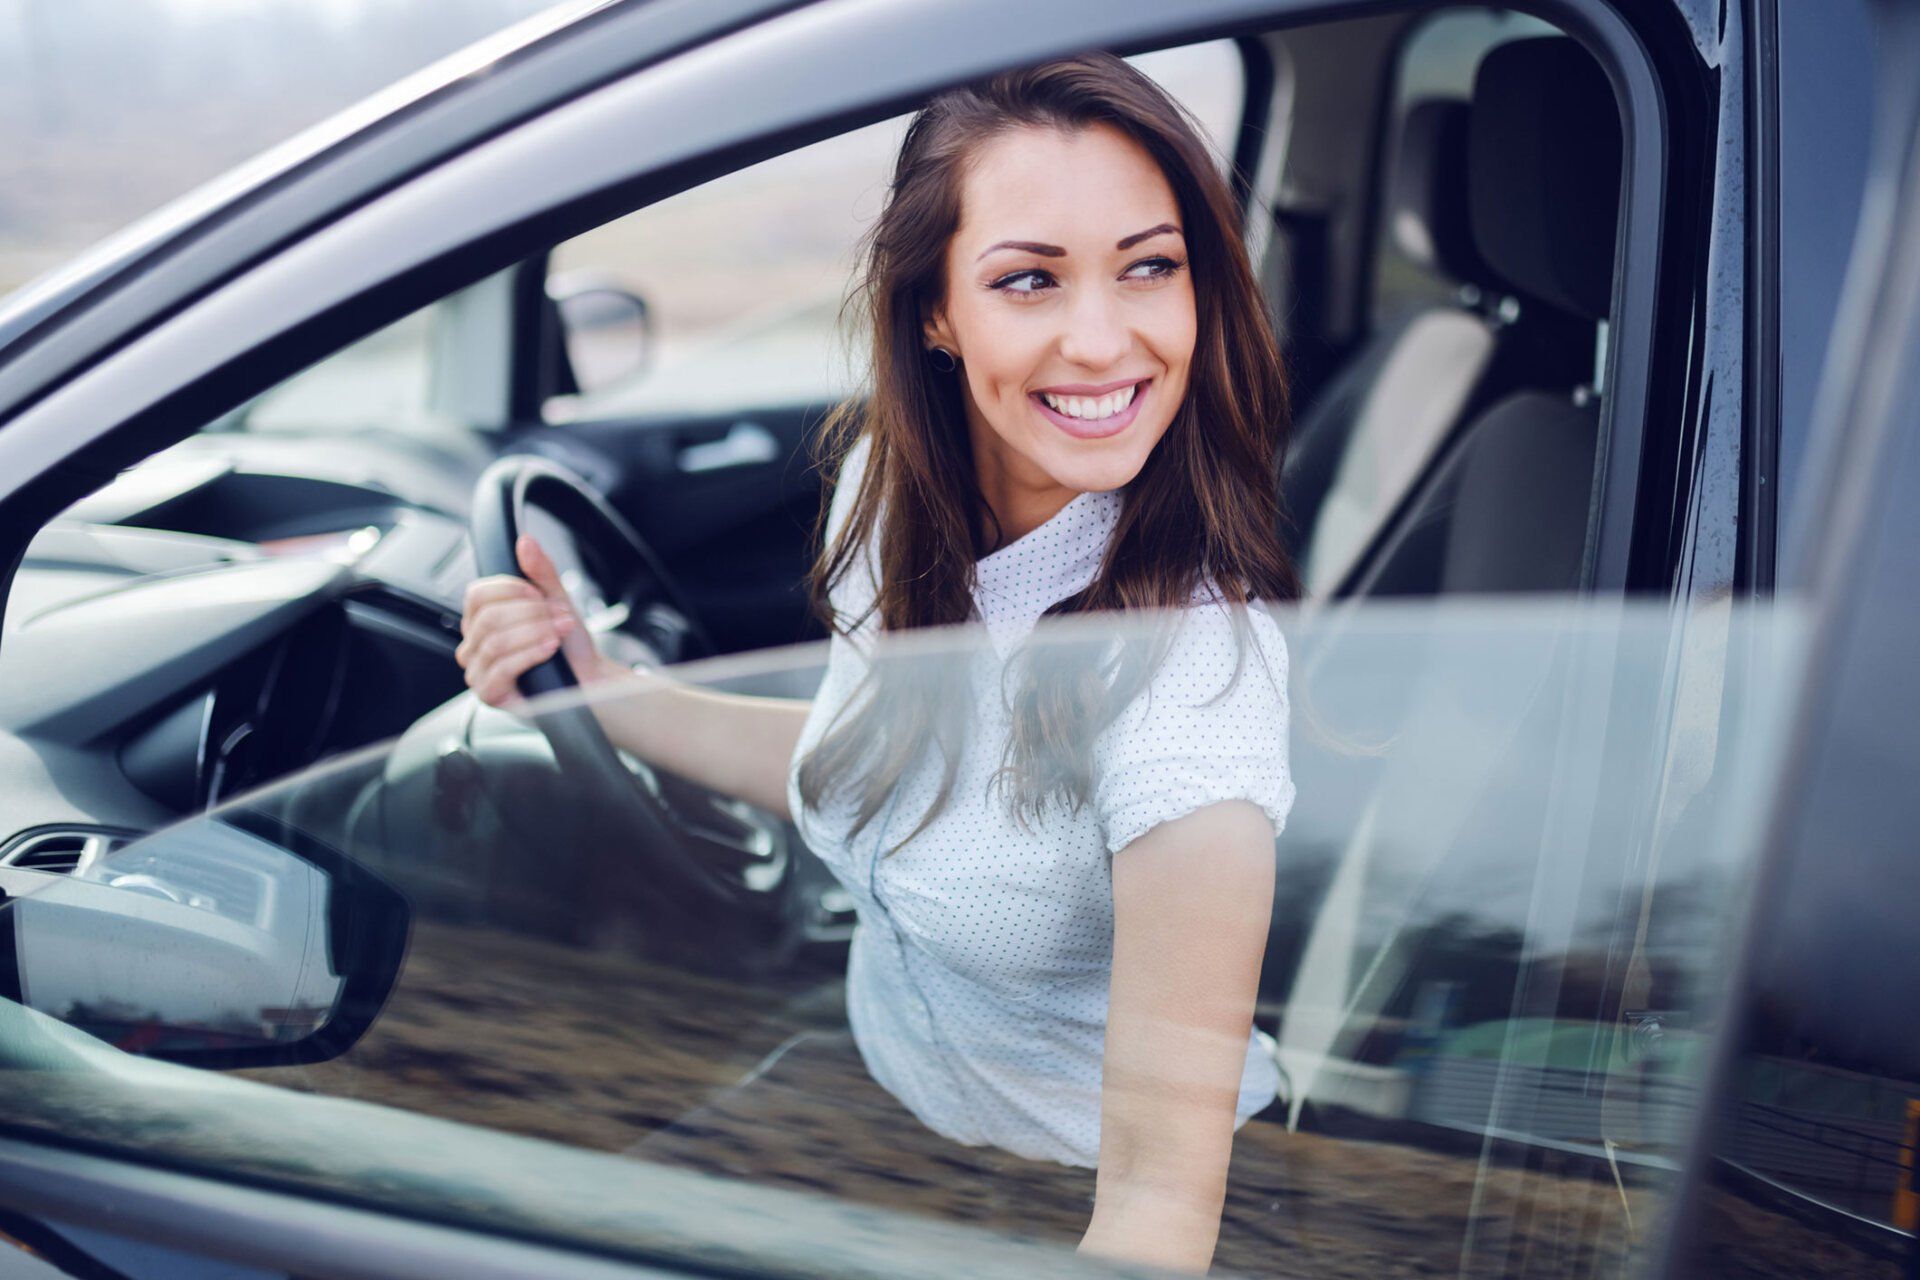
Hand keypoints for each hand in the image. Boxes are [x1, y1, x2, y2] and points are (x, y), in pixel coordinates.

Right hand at [457, 533, 618, 715]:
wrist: (588, 678)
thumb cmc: (568, 645)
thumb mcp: (557, 600)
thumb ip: (541, 571)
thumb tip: (524, 542)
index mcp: (482, 619)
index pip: (477, 594)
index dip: (510, 589)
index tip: (539, 594)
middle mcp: (474, 644)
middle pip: (488, 618)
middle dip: (531, 614)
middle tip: (558, 616)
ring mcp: (478, 671)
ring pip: (495, 642)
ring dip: (535, 632)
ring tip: (559, 632)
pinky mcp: (489, 694)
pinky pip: (501, 669)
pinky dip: (530, 654)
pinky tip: (550, 649)